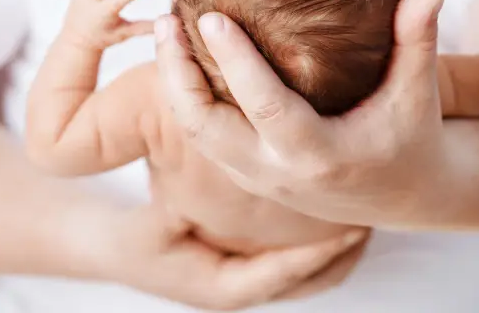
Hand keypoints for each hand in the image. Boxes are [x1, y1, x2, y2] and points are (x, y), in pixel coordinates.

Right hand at [98, 204, 367, 310]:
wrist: (109, 249)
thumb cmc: (130, 240)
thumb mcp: (151, 226)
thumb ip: (179, 212)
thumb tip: (210, 189)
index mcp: (220, 288)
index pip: (280, 276)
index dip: (316, 256)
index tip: (350, 231)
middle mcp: (238, 289)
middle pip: (305, 282)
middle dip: (339, 256)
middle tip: (370, 220)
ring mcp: (243, 279)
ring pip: (304, 276)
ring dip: (332, 253)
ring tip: (359, 217)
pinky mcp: (244, 265)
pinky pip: (291, 261)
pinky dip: (315, 245)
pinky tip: (326, 214)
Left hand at [154, 0, 446, 225]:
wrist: (404, 197)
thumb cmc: (412, 138)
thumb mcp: (418, 95)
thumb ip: (418, 41)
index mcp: (320, 155)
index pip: (266, 106)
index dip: (235, 61)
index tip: (209, 16)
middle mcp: (279, 172)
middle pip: (206, 127)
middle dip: (177, 76)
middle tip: (165, 20)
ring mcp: (258, 178)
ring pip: (196, 135)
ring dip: (174, 86)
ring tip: (165, 33)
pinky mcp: (250, 176)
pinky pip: (205, 138)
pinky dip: (188, 100)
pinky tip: (184, 62)